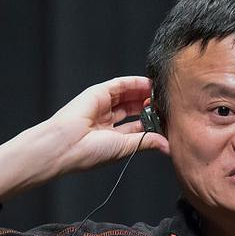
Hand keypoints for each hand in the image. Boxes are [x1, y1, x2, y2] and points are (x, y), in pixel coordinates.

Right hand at [0, 76, 168, 203]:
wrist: (66, 145)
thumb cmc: (90, 152)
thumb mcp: (125, 147)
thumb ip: (146, 142)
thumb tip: (168, 146)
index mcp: (112, 137)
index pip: (137, 125)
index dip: (153, 121)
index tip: (168, 119)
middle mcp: (107, 121)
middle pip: (134, 109)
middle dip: (151, 106)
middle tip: (168, 104)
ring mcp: (102, 106)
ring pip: (129, 96)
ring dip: (146, 93)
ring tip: (162, 93)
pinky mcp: (98, 93)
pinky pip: (120, 85)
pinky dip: (135, 83)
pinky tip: (149, 84)